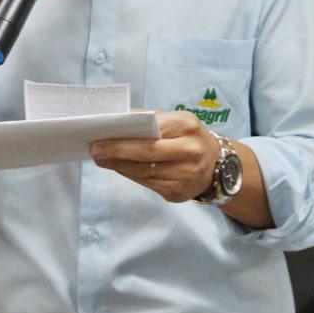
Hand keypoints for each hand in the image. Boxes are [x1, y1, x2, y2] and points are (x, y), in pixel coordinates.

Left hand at [91, 111, 219, 202]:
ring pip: (144, 172)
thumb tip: (115, 119)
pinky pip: (148, 184)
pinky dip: (131, 175)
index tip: (99, 137)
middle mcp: (190, 151)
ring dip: (119, 166)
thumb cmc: (188, 137)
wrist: (218, 165)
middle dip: (116, 152)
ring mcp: (186, 175)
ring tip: (102, 159)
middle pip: (146, 154)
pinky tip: (120, 168)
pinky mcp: (179, 193)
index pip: (149, 133)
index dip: (123, 138)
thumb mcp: (176, 120)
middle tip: (95, 151)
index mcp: (187, 126)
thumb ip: (149, 119)